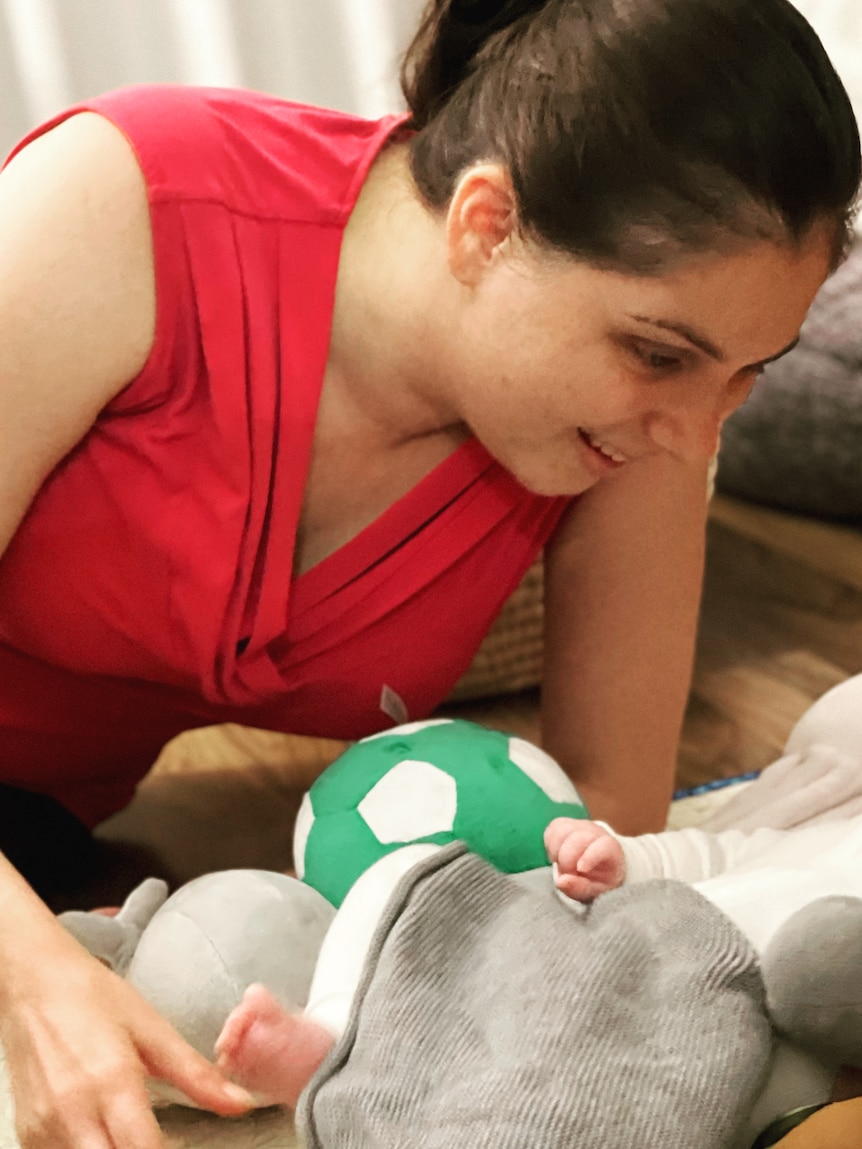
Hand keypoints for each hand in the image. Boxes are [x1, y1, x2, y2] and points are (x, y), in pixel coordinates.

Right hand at [0, 920, 252, 1148]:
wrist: (34, 982)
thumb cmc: (92, 996)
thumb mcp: (152, 1029)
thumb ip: (196, 1074)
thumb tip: (240, 1103)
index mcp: (111, 1081)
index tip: (184, 1147)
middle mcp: (73, 1112)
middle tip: (159, 1140)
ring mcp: (44, 1127)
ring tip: (132, 1133)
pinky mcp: (27, 1133)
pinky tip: (103, 1133)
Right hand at [544, 817, 625, 901]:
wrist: (600, 863)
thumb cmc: (602, 879)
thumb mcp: (598, 890)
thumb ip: (581, 889)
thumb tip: (560, 881)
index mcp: (610, 848)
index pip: (603, 846)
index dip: (590, 857)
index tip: (580, 870)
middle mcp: (595, 832)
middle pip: (577, 839)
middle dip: (567, 860)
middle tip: (567, 875)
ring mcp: (579, 825)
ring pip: (560, 831)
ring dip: (556, 852)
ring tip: (562, 866)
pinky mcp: (564, 824)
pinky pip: (551, 831)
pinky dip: (550, 847)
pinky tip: (557, 857)